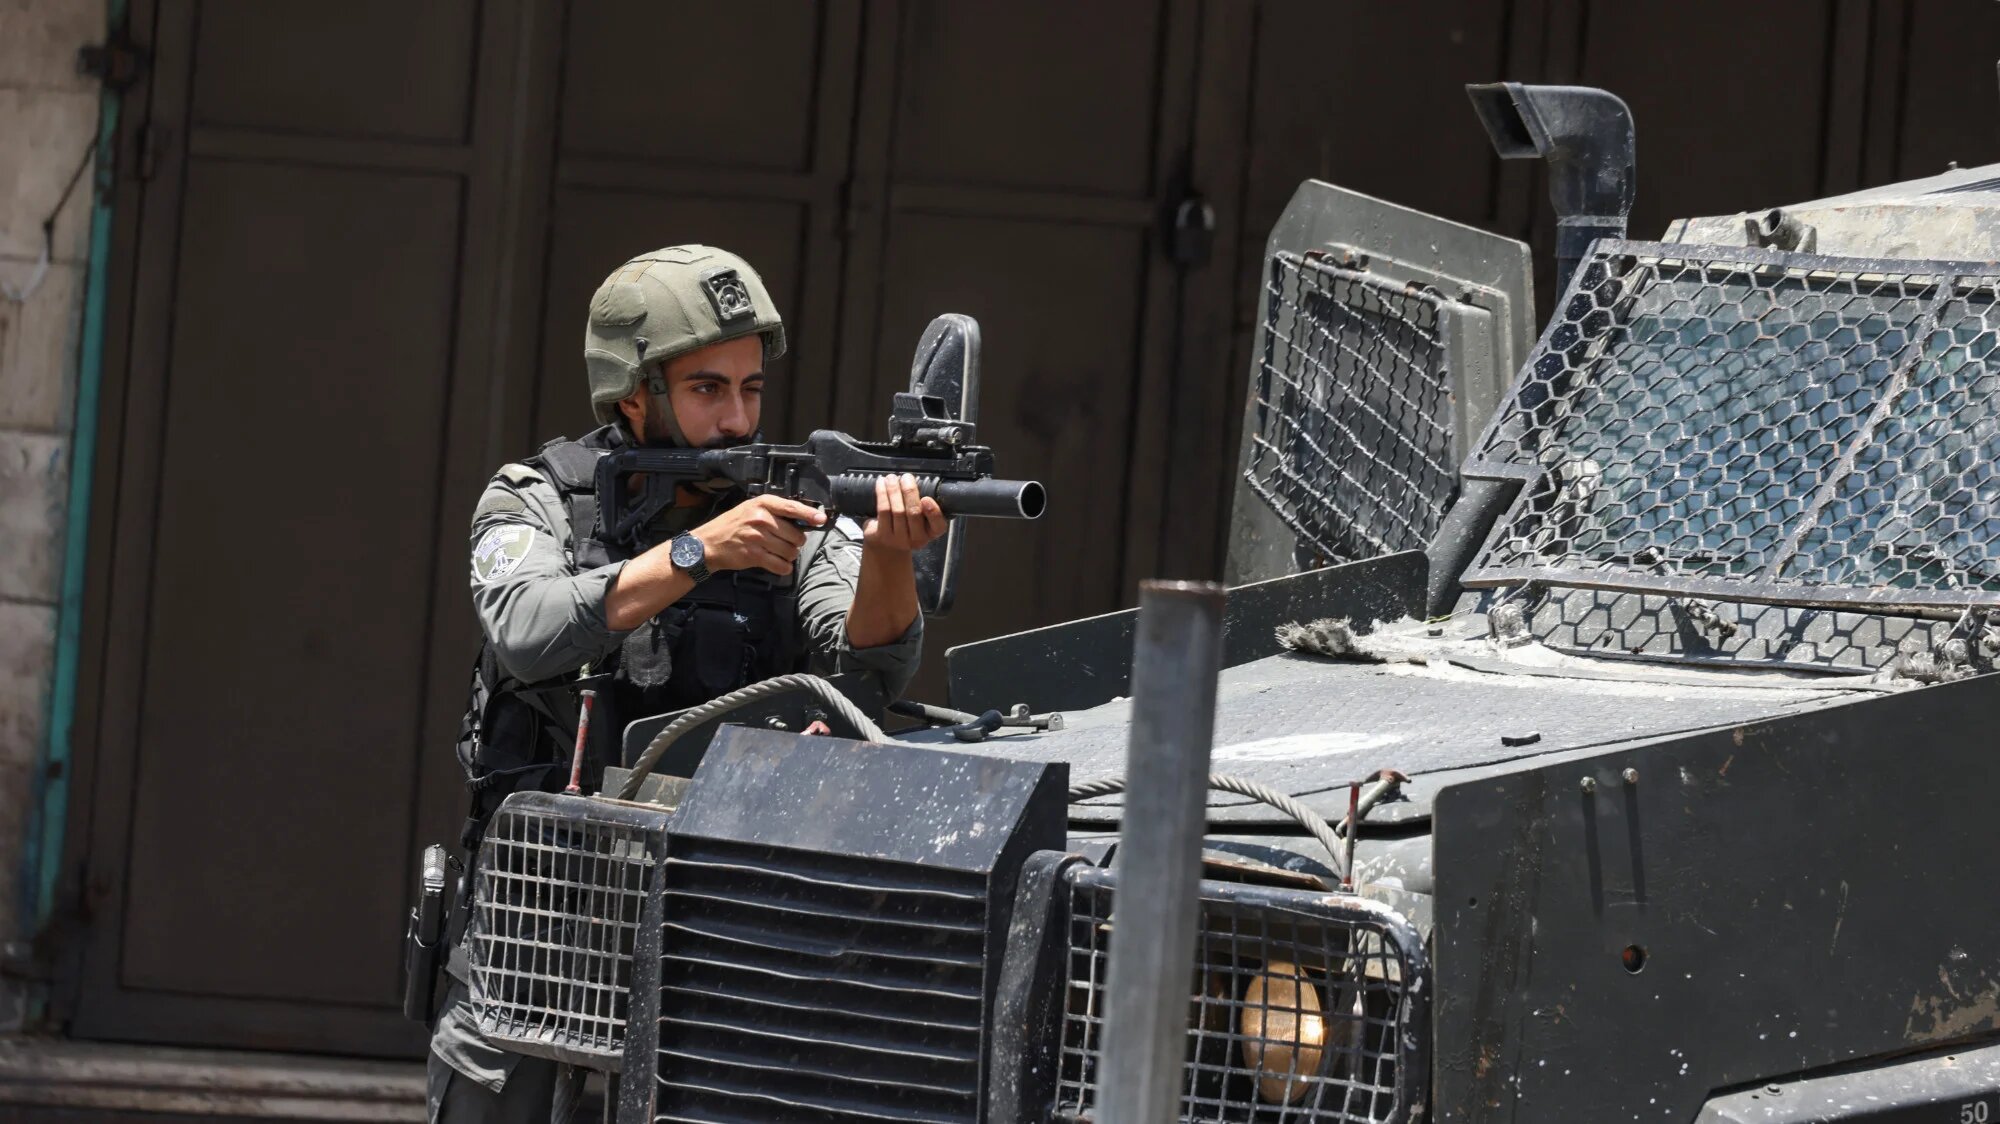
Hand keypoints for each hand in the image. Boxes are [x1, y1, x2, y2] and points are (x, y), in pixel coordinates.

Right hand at [691, 495, 825, 575]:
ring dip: (790, 556)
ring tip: (780, 553)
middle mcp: (761, 519)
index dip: (809, 514)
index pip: (792, 507)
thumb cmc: (732, 525)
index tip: (821, 520)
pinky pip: (781, 565)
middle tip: (787, 543)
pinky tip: (778, 564)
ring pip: (791, 551)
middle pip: (796, 535)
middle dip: (796, 542)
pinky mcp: (755, 555)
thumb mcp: (751, 509)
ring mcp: (758, 537)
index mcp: (762, 504)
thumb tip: (802, 520)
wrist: (708, 544)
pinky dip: (784, 568)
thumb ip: (774, 512)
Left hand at [864, 473, 947, 553]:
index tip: (926, 498)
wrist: (886, 546)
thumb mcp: (920, 519)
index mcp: (930, 533)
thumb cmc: (906, 525)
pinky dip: (882, 493)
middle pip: (913, 513)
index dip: (933, 512)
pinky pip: (883, 510)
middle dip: (909, 491)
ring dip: (893, 490)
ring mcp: (898, 539)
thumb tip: (913, 481)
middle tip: (906, 477)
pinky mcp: (882, 536)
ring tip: (891, 478)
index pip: (938, 526)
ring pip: (897, 510)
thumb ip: (922, 505)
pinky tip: (881, 483)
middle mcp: (917, 539)